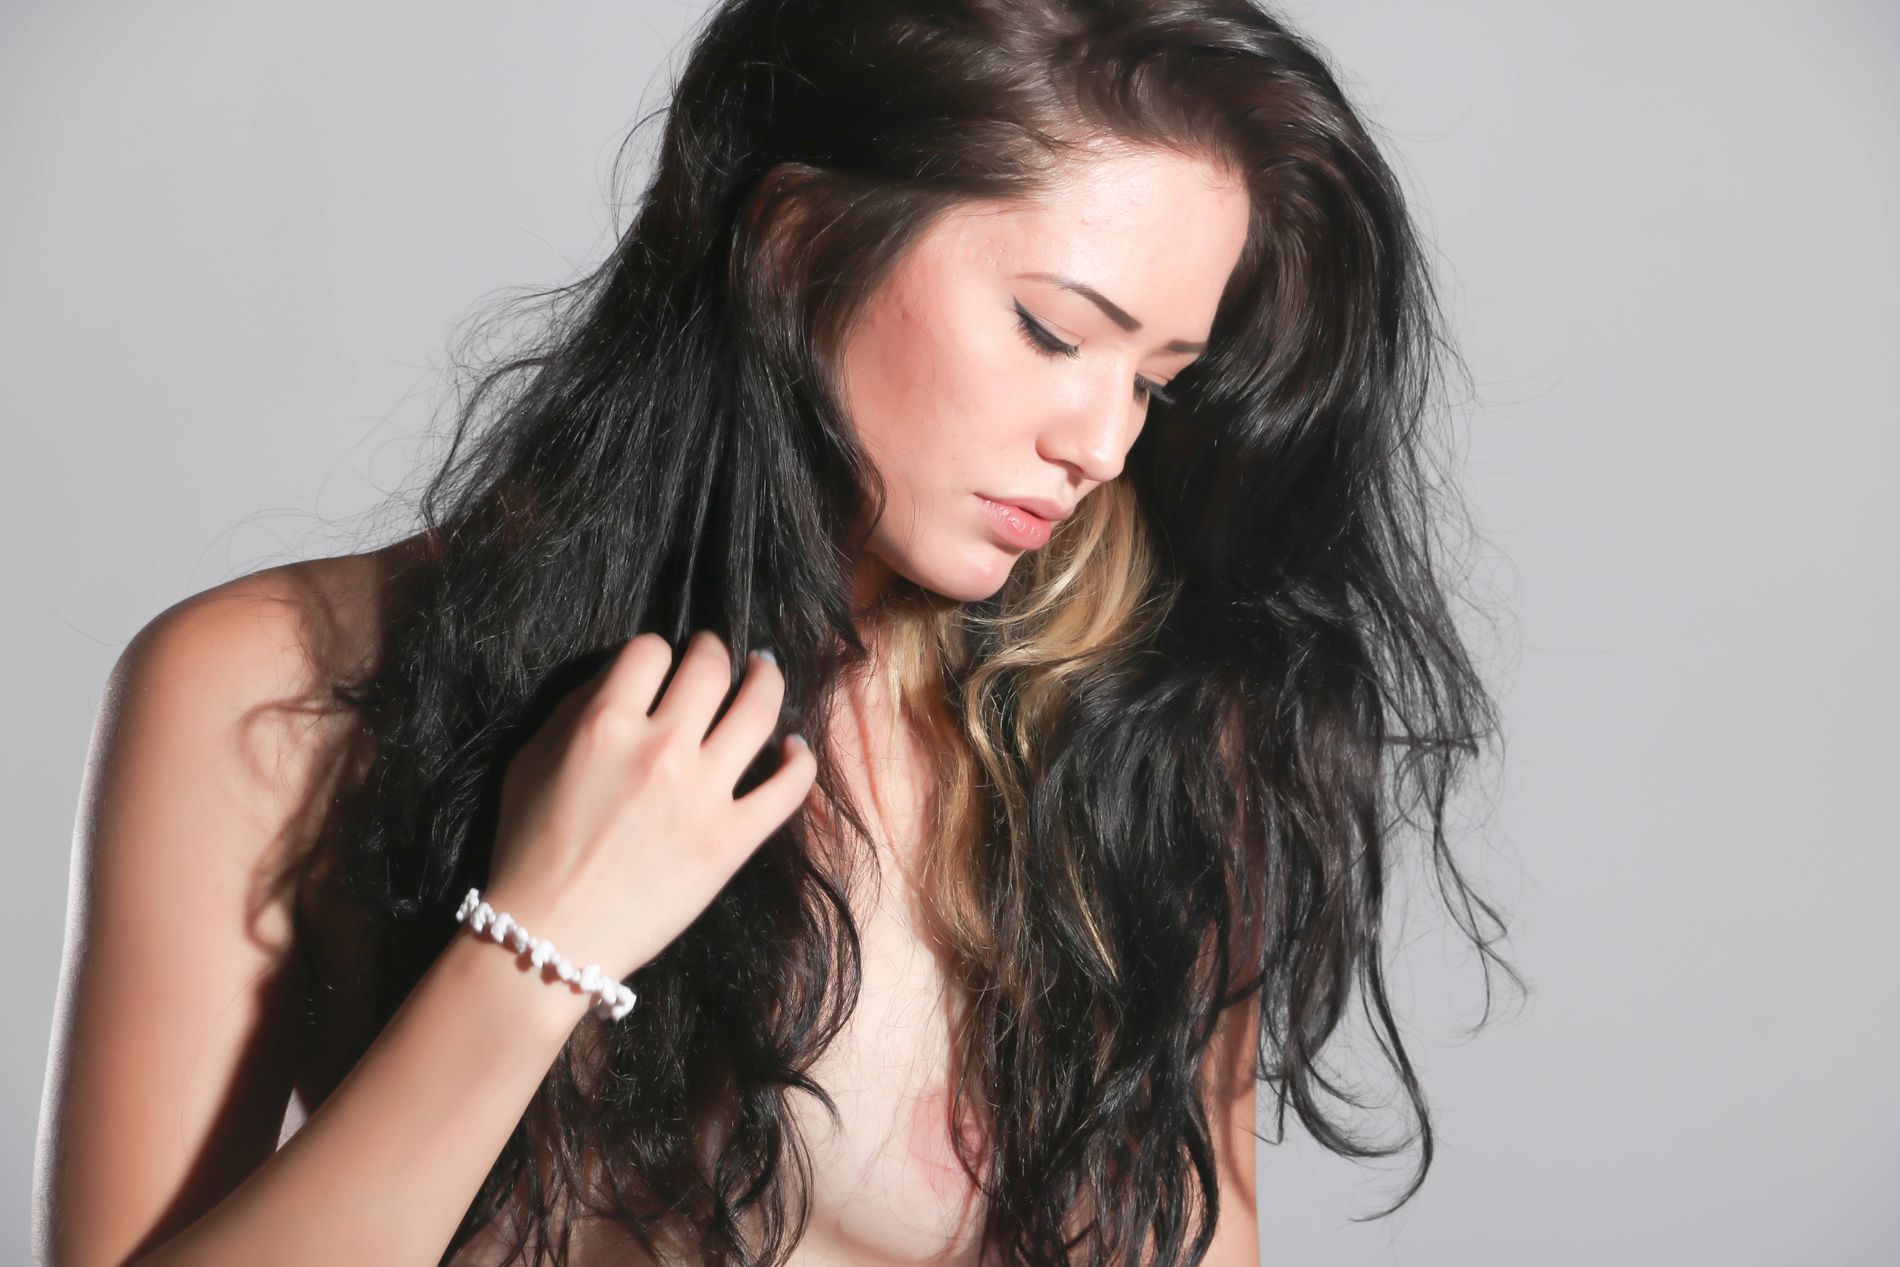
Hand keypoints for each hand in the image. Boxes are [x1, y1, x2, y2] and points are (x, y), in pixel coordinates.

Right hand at [482, 630, 814, 980]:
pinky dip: (800, 759)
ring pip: (760, 711)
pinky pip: (788, 787)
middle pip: (711, 668)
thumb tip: (620, 677)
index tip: (662, 663)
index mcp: (605, 725)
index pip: (649, 651)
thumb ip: (575, 710)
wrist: (550, 938)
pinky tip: (794, 748)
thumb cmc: (529, 851)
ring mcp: (704, 793)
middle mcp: (661, 748)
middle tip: (718, 654)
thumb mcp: (530, 762)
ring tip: (765, 672)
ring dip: (768, 680)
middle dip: (715, 649)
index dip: (657, 650)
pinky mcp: (734, 838)